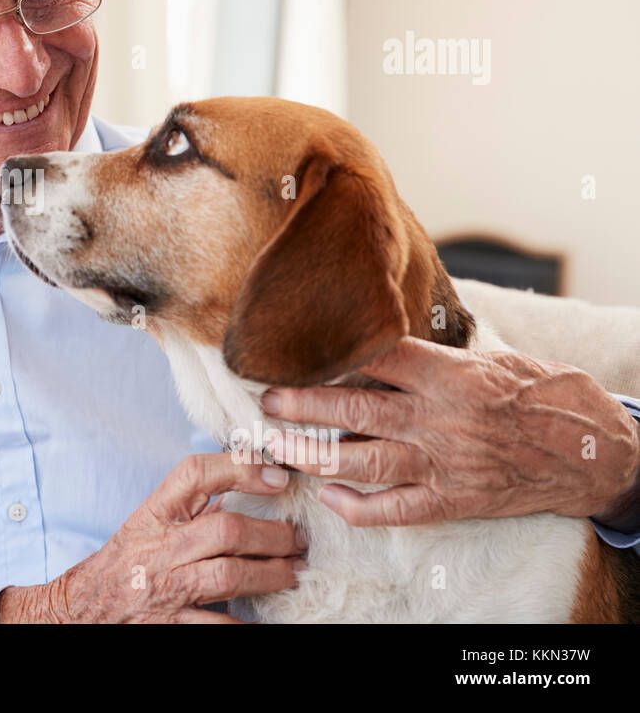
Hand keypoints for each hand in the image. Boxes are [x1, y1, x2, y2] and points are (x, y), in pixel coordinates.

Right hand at [0, 453, 305, 622]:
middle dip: (273, 535)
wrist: (82, 608)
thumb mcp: (148, 524)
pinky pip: (217, 626)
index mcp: (154, 515)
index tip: (278, 477)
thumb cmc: (124, 562)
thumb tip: (248, 487)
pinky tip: (267, 619)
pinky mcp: (170, 626)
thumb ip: (192, 509)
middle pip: (226, 530)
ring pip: (229, 575)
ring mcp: (164, 589)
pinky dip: (246, 624)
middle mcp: (159, 548)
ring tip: (292, 573)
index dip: (240, 469)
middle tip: (298, 540)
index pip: (194, 475)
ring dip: (272, 574)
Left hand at [261, 336, 639, 528]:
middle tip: (265, 398)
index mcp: (448, 374)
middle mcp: (440, 417)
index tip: (291, 350)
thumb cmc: (536, 394)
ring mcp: (444, 462)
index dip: (330, 354)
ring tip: (275, 445)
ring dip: (311, 454)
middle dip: (301, 403)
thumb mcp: (487, 359)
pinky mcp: (453, 499)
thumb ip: (430, 358)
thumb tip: (372, 346)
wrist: (590, 450)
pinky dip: (356, 506)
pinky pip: (394, 509)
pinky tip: (328, 496)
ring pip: (363, 460)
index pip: (378, 356)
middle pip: (354, 408)